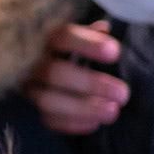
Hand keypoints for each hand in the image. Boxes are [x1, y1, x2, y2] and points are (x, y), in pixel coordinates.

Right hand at [25, 21, 128, 135]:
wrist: (49, 73)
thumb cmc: (74, 52)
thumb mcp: (82, 38)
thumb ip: (92, 35)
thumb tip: (104, 28)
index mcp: (47, 40)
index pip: (63, 37)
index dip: (88, 45)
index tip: (114, 54)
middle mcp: (34, 64)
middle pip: (55, 73)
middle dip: (91, 84)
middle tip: (123, 94)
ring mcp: (30, 88)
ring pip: (48, 100)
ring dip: (82, 108)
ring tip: (112, 112)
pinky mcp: (32, 110)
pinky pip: (47, 120)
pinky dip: (71, 124)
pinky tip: (94, 124)